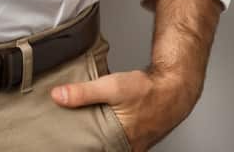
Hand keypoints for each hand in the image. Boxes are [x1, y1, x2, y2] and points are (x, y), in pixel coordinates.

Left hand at [51, 64, 200, 151]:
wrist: (175, 88)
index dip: (80, 147)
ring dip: (98, 139)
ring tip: (86, 128)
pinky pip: (118, 141)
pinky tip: (104, 123)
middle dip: (86, 143)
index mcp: (118, 143)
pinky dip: (109, 135)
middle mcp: (126, 148)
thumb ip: (83, 93)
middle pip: (99, 150)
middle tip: (71, 135)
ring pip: (108, 146)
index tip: (65, 143)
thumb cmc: (148, 90)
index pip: (92, 151)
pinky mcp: (137, 139)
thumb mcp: (112, 87)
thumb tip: (58, 96)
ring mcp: (133, 145)